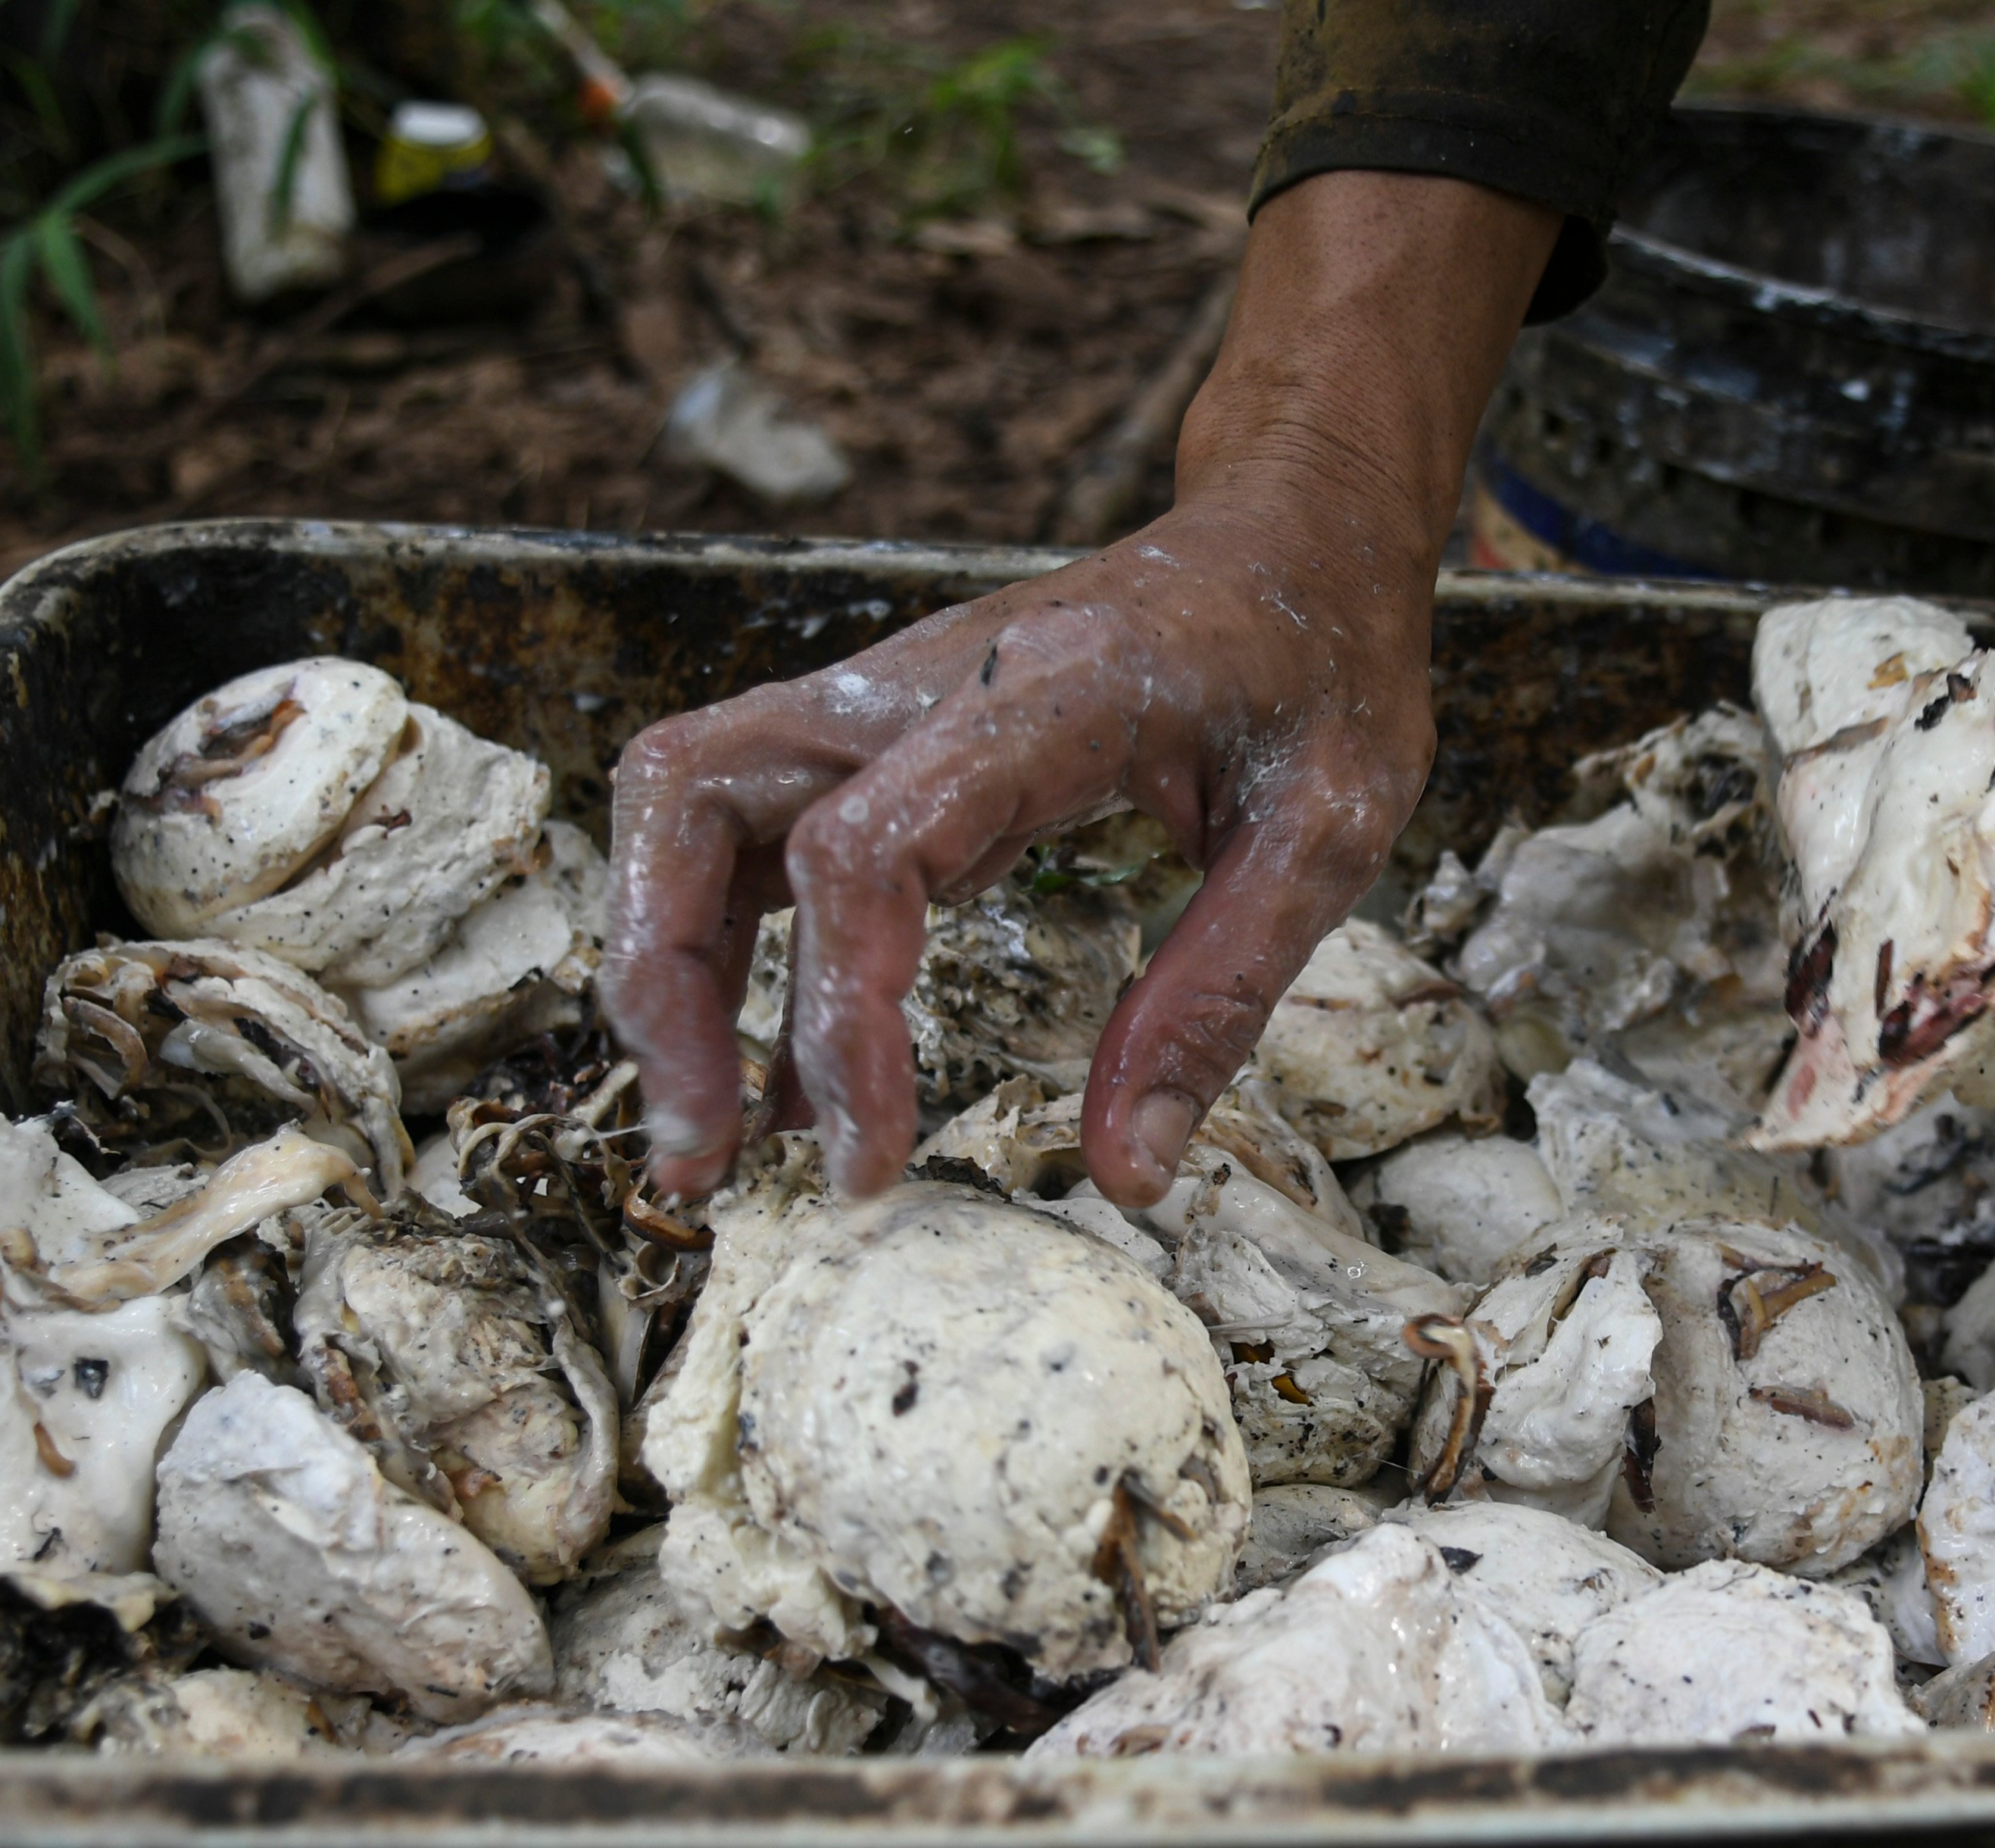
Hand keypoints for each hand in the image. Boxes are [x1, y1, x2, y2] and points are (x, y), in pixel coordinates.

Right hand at [601, 172, 1558, 1202]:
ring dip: (665, 971)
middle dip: (666, 985)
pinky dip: (735, 955)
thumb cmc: (1321, 661)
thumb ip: (1218, 996)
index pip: (868, 844)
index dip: (842, 1010)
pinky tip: (783, 1088)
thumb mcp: (1329, 831)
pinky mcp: (884, 737)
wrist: (1300, 527)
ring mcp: (886, 699)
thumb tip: (1129, 1172)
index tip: (872, 1152)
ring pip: (689, 803)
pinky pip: (759, 835)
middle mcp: (926, 681)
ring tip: (707, 1141)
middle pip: (695, 793)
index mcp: (1048, 694)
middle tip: (701, 1154)